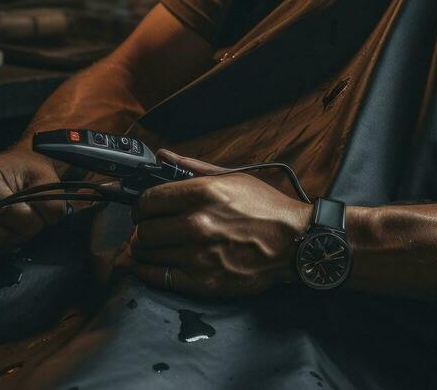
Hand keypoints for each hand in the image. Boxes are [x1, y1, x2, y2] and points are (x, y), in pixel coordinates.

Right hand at [0, 146, 66, 256]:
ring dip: (8, 242)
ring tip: (16, 224)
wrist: (9, 169)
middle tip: (30, 222)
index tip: (41, 217)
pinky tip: (3, 230)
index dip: (30, 222)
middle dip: (20, 234)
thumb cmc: (24, 171)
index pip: (6, 213)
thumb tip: (48, 221)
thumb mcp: (43, 176)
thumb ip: (50, 198)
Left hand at [130, 151, 311, 296]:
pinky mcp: (202, 282)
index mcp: (204, 193)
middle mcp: (197, 224)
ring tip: (153, 244)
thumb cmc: (265, 208)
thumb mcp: (231, 177)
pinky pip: (158, 277)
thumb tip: (163, 156)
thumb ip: (191, 167)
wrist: (294, 242)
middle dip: (143, 226)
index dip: (142, 203)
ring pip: (146, 253)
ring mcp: (198, 255)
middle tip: (150, 225)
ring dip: (144, 248)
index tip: (145, 206)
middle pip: (144, 228)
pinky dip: (147, 270)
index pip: (149, 199)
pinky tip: (150, 264)